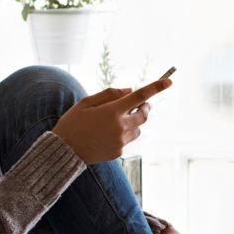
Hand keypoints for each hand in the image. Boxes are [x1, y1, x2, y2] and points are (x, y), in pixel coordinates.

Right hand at [49, 76, 171, 163]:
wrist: (64, 151)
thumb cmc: (73, 123)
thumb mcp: (86, 102)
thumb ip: (109, 94)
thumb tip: (129, 90)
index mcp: (112, 111)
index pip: (139, 96)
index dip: (156, 87)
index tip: (169, 81)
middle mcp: (120, 126)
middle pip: (144, 115)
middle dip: (145, 108)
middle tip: (139, 105)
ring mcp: (120, 141)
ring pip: (138, 129)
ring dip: (133, 122)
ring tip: (114, 122)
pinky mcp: (118, 152)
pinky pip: (127, 140)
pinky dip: (122, 135)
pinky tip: (105, 135)